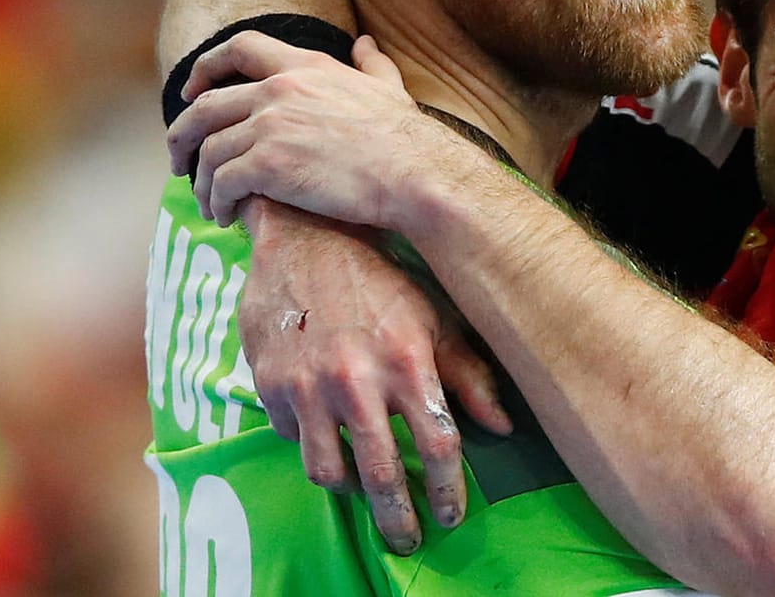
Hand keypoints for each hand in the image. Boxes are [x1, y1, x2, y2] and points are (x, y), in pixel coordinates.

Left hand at [167, 31, 458, 227]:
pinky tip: (226, 217)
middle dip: (183, 135)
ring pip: (209, 151)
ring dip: (202, 182)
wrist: (416, 173)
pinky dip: (217, 202)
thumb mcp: (389, 87)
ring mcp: (271, 125)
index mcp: (306, 66)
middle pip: (206, 104)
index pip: (239, 48)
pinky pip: (222, 183)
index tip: (192, 92)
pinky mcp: (268, 165)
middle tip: (180, 162)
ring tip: (210, 206)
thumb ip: (372, 63)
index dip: (206, 67)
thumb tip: (366, 42)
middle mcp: (280, 88)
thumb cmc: (407, 138)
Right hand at [239, 197, 510, 553]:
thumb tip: (503, 426)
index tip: (452, 515)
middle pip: (382, 474)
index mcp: (408, 360)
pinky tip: (328, 434)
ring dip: (352, 489)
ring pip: (330, 471)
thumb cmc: (381, 277)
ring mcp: (309, 385)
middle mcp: (358, 379)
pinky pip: (295, 439)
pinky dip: (314, 445)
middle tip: (408, 539)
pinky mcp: (271, 385)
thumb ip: (469, 373)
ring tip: (366, 491)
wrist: (305, 236)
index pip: (438, 446)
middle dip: (398, 518)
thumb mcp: (434, 316)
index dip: (447, 491)